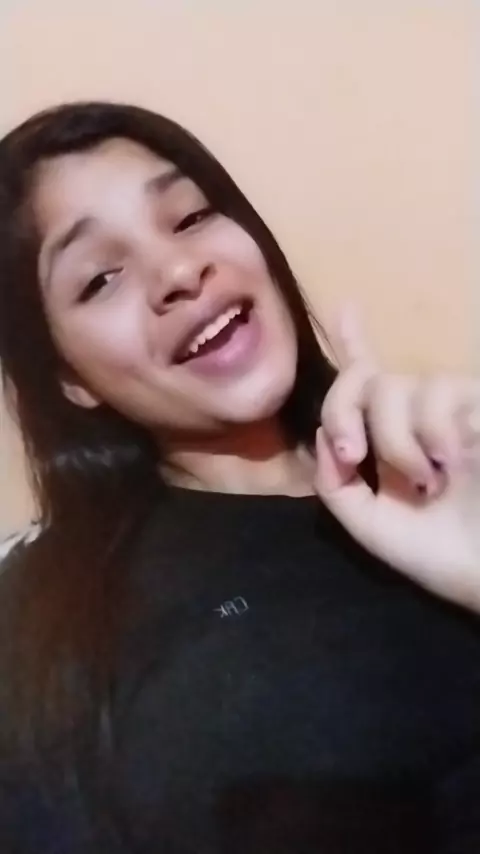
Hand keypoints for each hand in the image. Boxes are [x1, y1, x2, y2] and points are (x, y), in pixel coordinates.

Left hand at [315, 306, 479, 611]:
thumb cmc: (442, 557)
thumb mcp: (372, 527)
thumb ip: (337, 486)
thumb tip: (325, 434)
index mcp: (392, 447)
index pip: (370, 387)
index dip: (357, 346)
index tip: (346, 307)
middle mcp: (420, 423)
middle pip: (369, 380)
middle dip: (345, 410)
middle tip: (354, 456)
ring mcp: (454, 414)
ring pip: (399, 384)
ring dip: (396, 437)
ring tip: (426, 480)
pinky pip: (441, 390)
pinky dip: (432, 428)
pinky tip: (449, 461)